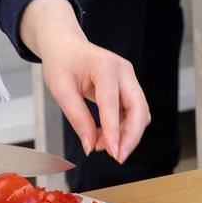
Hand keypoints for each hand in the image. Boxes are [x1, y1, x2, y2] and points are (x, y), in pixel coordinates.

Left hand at [22, 0, 150, 161]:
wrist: (65, 44)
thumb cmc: (61, 63)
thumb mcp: (61, 91)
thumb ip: (78, 118)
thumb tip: (90, 147)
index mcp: (106, 67)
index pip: (113, 104)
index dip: (114, 131)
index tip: (114, 154)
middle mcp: (124, 71)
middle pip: (139, 108)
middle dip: (132, 136)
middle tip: (118, 158)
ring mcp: (129, 78)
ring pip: (140, 113)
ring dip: (126, 133)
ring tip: (100, 145)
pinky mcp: (129, 87)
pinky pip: (133, 112)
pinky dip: (122, 127)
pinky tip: (103, 135)